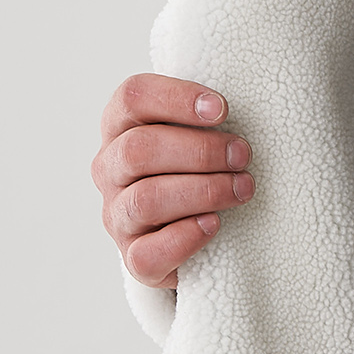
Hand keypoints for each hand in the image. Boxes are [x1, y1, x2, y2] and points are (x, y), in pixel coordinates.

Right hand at [92, 74, 255, 288]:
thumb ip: (206, 114)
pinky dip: (185, 238)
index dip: (177, 99)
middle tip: (242, 154)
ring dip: (203, 191)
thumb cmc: (200, 166)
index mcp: (121, 125)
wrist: (192, 231)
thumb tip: (239, 103)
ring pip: (146, 200)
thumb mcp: (197, 131)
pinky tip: (214, 225)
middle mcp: (110, 168)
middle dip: (199, 151)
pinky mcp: (133, 256)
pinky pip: (148, 253)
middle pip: (139, 149)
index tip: (222, 109)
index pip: (133, 96)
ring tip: (242, 188)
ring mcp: (117, 214)